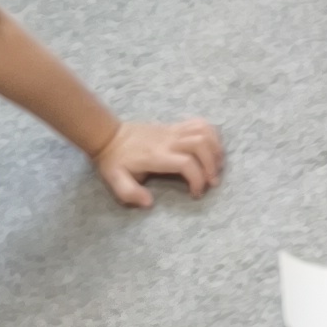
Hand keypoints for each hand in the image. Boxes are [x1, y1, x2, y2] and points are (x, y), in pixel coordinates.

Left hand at [93, 114, 222, 209]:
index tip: (196, 193)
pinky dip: (212, 135)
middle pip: (201, 144)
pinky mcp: (175, 126)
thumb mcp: (115, 180)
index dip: (197, 179)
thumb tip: (149, 203)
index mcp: (156, 156)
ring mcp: (173, 130)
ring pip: (204, 131)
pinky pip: (200, 123)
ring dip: (216, 149)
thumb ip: (129, 193)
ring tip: (216, 165)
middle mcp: (168, 140)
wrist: (109, 135)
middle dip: (212, 165)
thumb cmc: (114, 160)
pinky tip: (211, 148)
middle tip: (212, 182)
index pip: (186, 163)